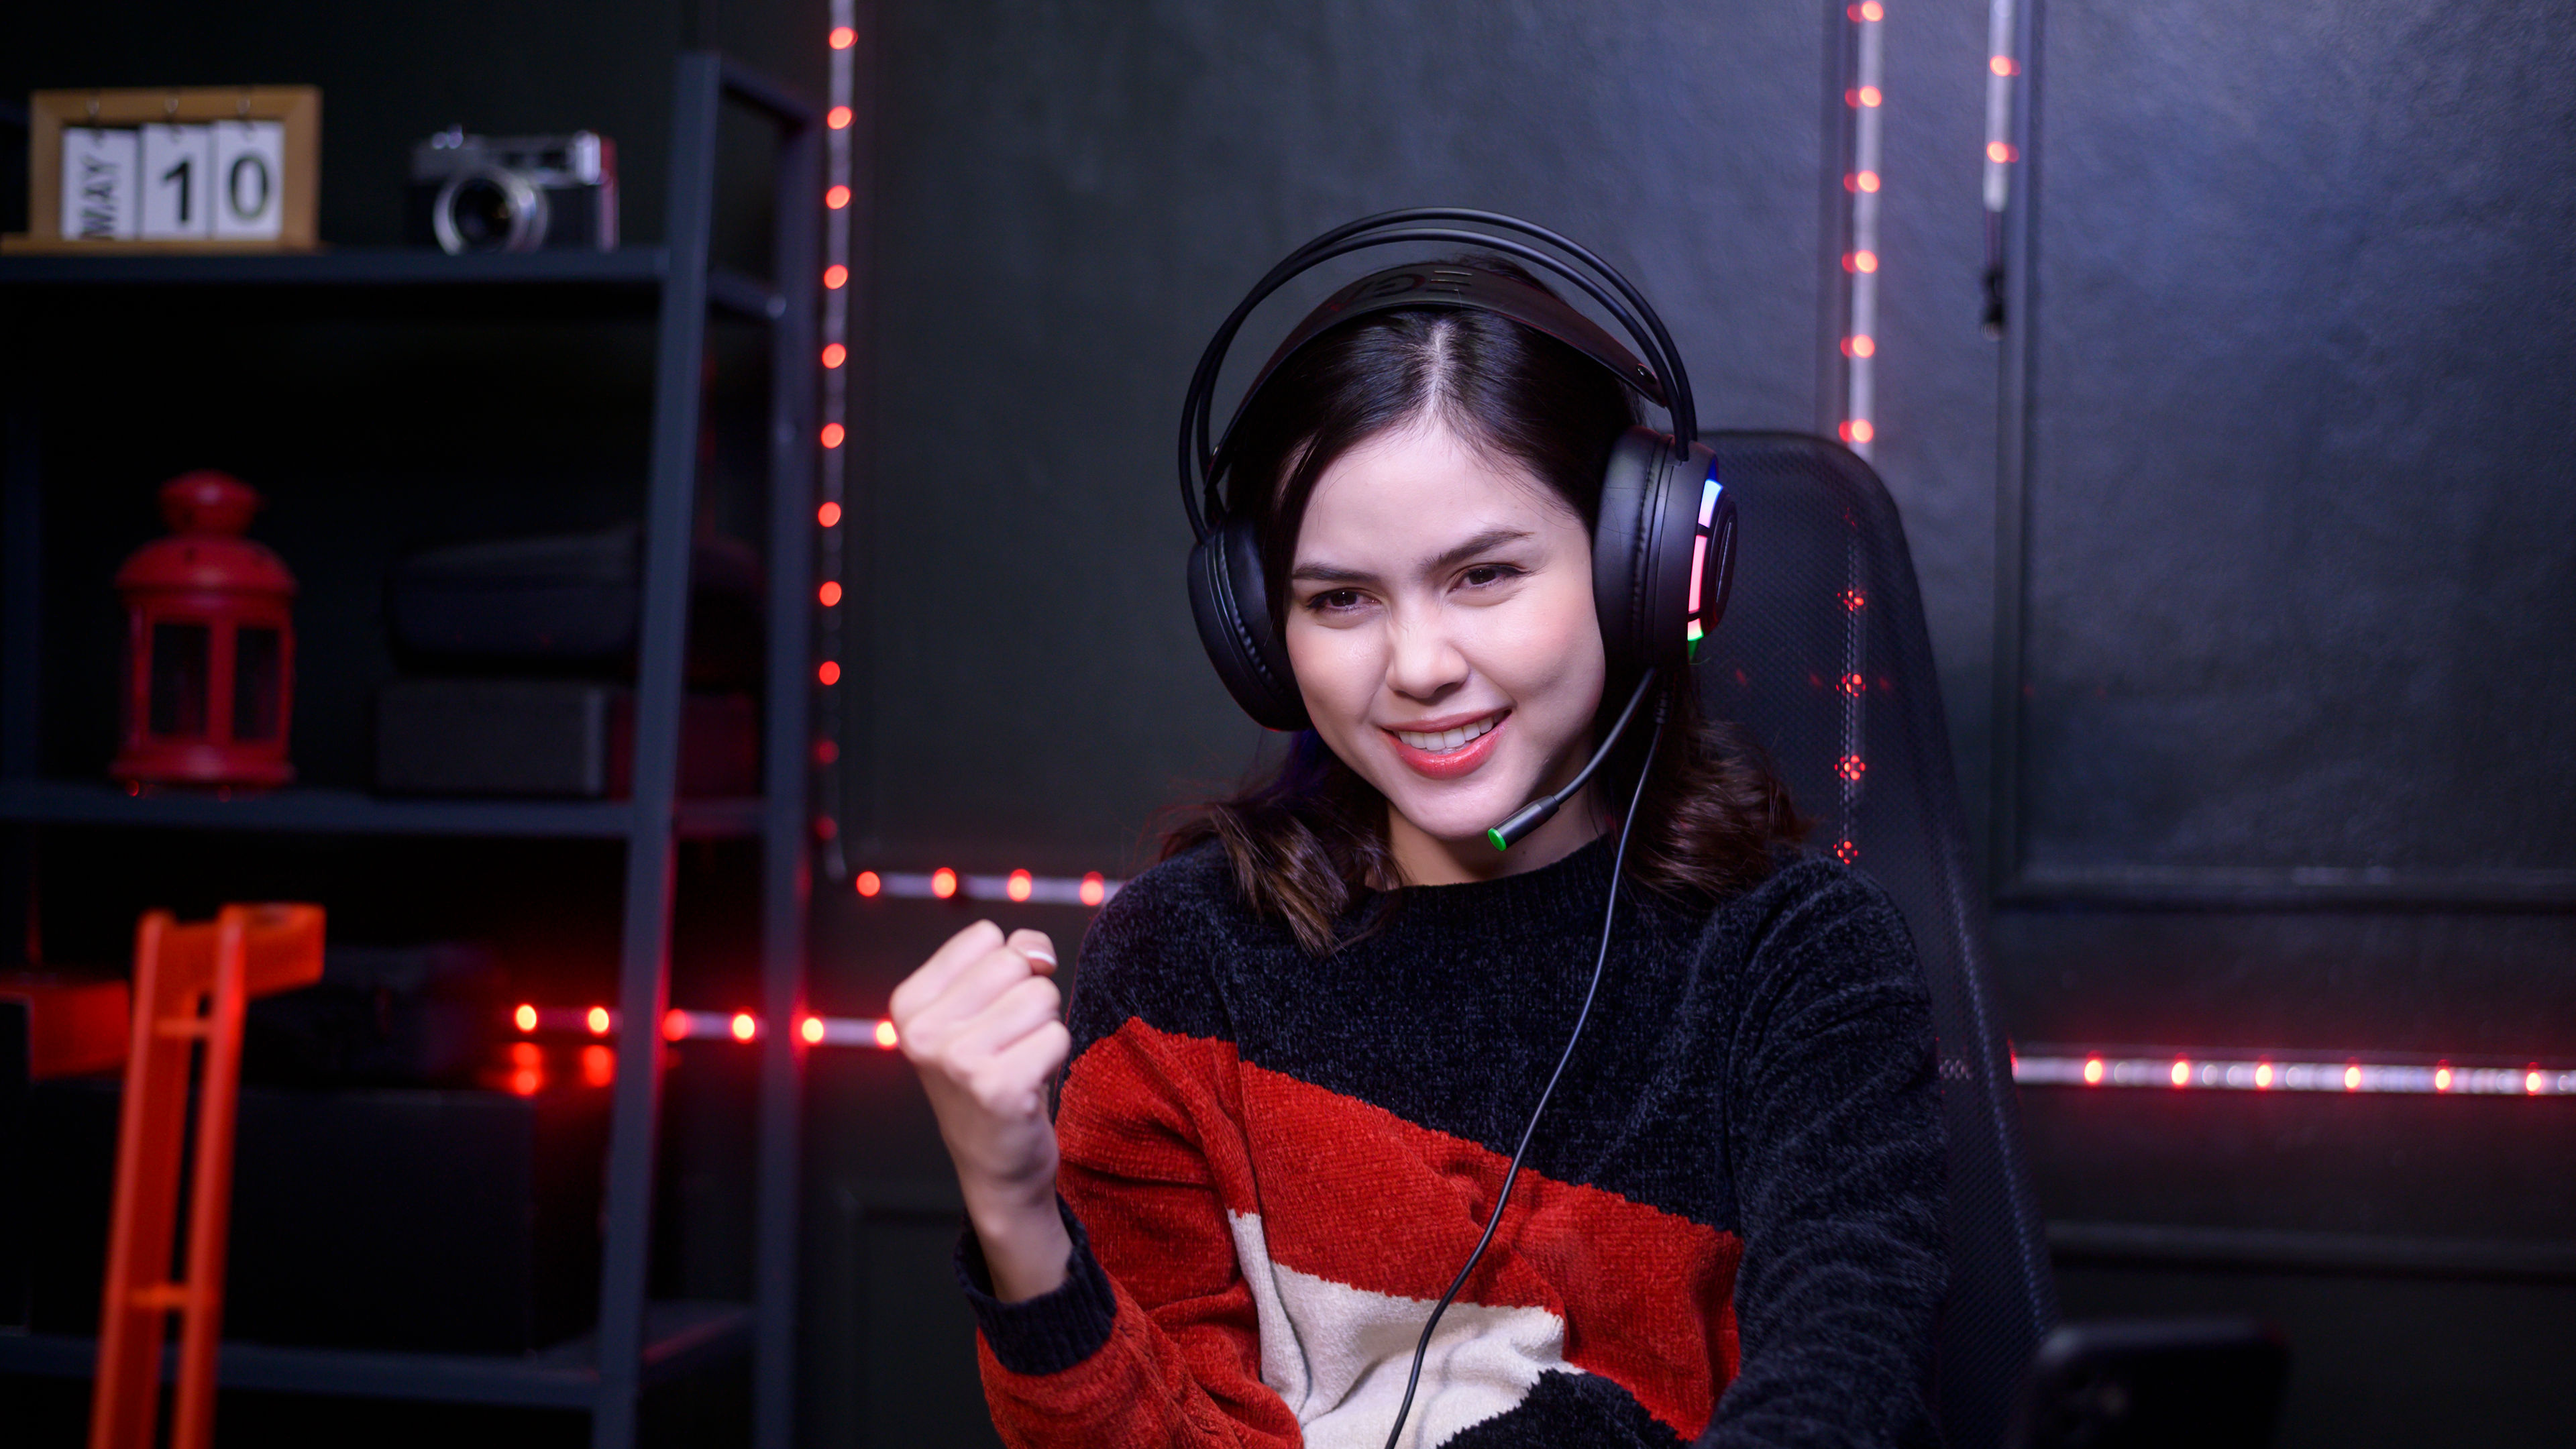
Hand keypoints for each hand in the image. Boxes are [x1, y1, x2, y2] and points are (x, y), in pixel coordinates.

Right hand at [890, 920, 1073, 1298]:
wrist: (995, 1164)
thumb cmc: (994, 1074)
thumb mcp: (985, 1006)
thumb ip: (1012, 955)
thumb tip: (1037, 954)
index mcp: (908, 1003)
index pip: (987, 936)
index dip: (1006, 971)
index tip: (988, 1018)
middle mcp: (922, 1032)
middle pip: (1016, 963)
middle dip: (1029, 999)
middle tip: (1008, 1044)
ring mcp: (955, 1061)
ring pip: (1042, 996)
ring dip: (1043, 1030)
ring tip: (1018, 1063)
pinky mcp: (996, 1088)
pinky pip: (1057, 1036)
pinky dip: (1054, 1059)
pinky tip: (1028, 1086)